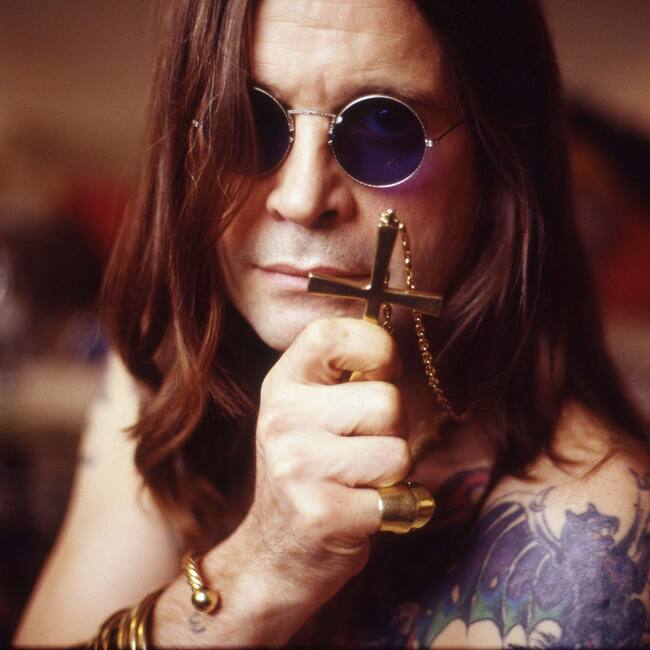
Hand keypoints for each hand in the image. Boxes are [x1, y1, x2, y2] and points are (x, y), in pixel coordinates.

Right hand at [238, 317, 410, 609]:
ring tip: (359, 481)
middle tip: (362, 450)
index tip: (379, 373)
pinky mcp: (320, 512)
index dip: (375, 347)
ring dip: (392, 473)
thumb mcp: (310, 412)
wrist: (275, 552)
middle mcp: (283, 418)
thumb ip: (345, 375)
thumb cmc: (309, 472)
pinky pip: (395, 497)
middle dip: (392, 430)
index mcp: (283, 384)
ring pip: (398, 451)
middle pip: (387, 401)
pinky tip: (357, 511)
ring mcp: (298, 465)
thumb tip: (395, 332)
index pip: (333, 333)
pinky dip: (390, 509)